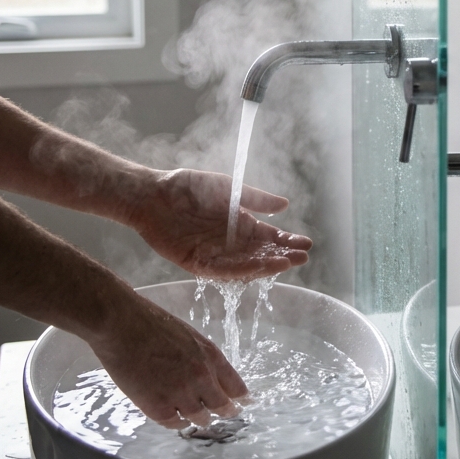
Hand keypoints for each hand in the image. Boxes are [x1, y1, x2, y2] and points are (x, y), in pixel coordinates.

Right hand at [89, 295, 246, 427]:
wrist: (120, 323)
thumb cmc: (149, 322)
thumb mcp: (188, 336)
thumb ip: (201, 357)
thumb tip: (208, 376)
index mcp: (210, 355)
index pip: (236, 386)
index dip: (241, 398)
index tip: (243, 403)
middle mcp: (201, 377)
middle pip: (222, 407)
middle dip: (225, 412)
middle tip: (224, 415)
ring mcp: (180, 393)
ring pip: (199, 418)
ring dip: (198, 418)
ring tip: (197, 418)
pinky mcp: (157, 406)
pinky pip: (174, 424)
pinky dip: (176, 422)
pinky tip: (175, 418)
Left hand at [129, 169, 311, 279]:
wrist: (152, 195)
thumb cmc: (189, 188)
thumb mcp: (228, 189)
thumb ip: (255, 199)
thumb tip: (285, 206)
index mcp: (241, 225)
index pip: (270, 238)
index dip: (288, 241)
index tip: (307, 244)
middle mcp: (231, 243)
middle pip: (261, 254)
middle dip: (282, 257)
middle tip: (302, 258)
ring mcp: (215, 255)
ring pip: (245, 266)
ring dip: (265, 266)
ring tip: (285, 263)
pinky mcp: (197, 264)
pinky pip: (221, 271)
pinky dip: (239, 271)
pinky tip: (256, 268)